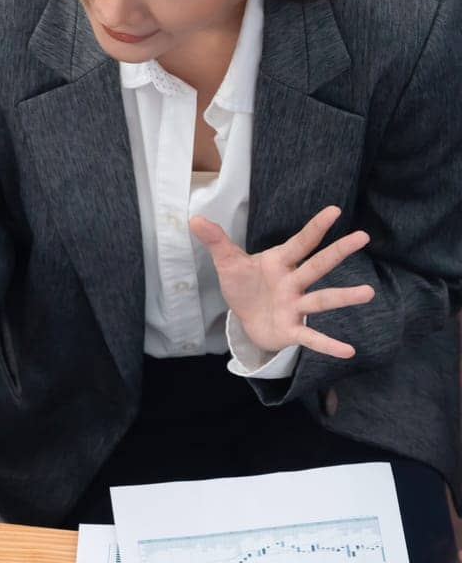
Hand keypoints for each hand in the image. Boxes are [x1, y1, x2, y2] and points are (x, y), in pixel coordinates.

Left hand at [190, 205, 373, 358]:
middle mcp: (292, 282)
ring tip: (368, 293)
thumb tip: (194, 218)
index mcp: (278, 262)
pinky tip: (348, 352)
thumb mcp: (227, 263)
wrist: (246, 319)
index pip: (299, 242)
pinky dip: (327, 344)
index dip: (314, 227)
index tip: (334, 210)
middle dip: (338, 252)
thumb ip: (215, 241)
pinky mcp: (292, 329)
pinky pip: (311, 337)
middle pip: (317, 266)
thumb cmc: (244, 286)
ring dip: (343, 297)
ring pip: (321, 299)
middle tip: (363, 237)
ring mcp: (295, 306)